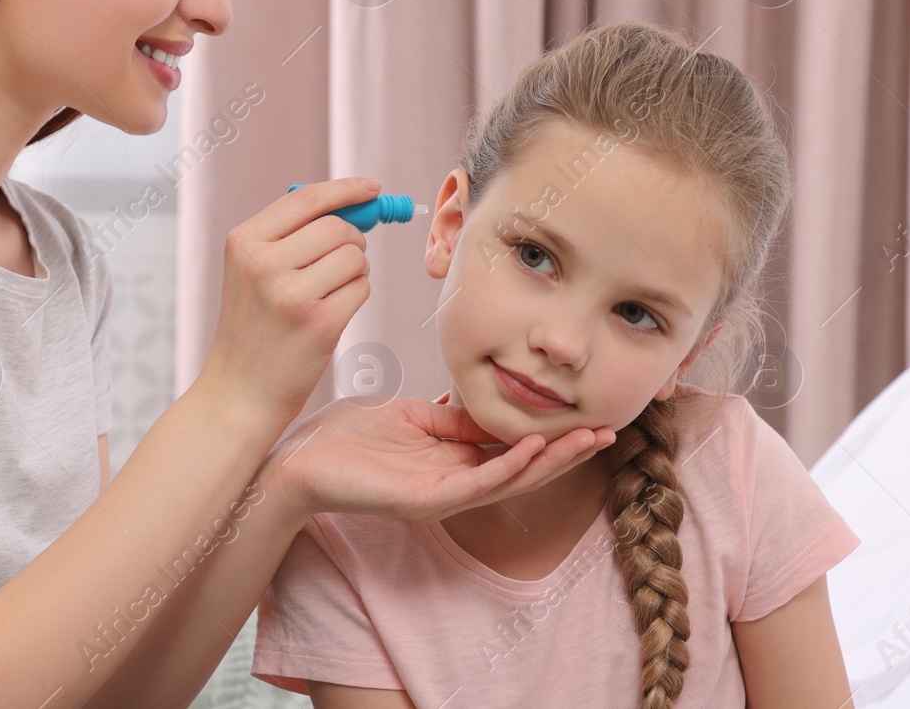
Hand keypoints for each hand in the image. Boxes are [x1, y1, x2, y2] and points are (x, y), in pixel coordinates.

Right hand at [201, 177, 381, 420]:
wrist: (239, 391)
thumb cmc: (255, 327)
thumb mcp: (253, 271)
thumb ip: (294, 234)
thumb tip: (359, 204)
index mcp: (243, 242)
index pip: (305, 198)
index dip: (346, 188)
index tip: (372, 187)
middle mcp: (263, 263)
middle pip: (338, 227)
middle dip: (353, 240)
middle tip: (341, 263)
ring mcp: (290, 294)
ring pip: (355, 257)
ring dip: (355, 272)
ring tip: (328, 294)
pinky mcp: (319, 323)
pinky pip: (361, 289)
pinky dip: (355, 297)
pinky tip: (330, 315)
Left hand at [261, 395, 617, 527]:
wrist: (300, 457)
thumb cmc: (345, 437)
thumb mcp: (409, 415)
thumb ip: (451, 418)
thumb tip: (490, 408)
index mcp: (452, 462)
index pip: (512, 450)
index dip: (551, 435)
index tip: (587, 416)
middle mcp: (455, 484)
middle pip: (524, 469)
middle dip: (568, 451)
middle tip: (610, 431)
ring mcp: (443, 496)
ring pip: (511, 480)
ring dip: (552, 460)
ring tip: (588, 439)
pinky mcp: (426, 501)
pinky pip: (479, 484)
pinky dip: (510, 466)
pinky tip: (536, 446)